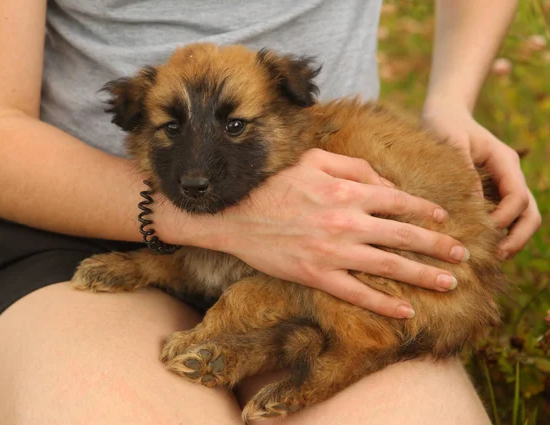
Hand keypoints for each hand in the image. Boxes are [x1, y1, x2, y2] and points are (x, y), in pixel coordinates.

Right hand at [159, 149, 469, 318]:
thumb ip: (355, 165)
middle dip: (439, 247)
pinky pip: (357, 293)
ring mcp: (333, 252)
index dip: (427, 211)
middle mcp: (347, 222)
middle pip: (404, 236)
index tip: (444, 219)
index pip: (400, 201)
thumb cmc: (275, 183)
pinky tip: (405, 310)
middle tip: (463, 256)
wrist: (235, 215)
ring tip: (448, 283)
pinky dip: (384, 304)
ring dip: (424, 276)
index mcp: (347, 191)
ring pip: (389, 267)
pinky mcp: (317, 275)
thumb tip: (388, 184)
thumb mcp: (314, 159)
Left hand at [421, 101, 541, 258]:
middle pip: (530, 212)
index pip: (517, 196)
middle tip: (498, 256)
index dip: (504, 218)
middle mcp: (510, 175)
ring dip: (513, 239)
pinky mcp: (492, 193)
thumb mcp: (450, 142)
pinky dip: (501, 234)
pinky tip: (481, 248)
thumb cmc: (444, 125)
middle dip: (518, 236)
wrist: (444, 115)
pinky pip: (506, 218)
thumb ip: (463, 170)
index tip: (483, 231)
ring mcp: (504, 185)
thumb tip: (473, 205)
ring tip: (493, 258)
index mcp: (504, 161)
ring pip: (522, 218)